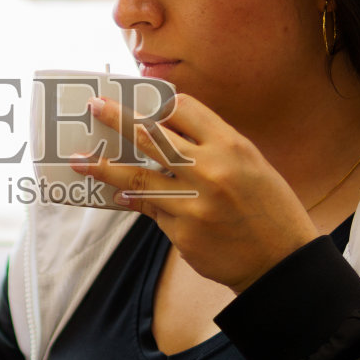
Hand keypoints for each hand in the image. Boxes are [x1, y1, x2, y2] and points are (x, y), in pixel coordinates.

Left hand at [75, 92, 318, 293]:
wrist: (280, 262)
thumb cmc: (268, 207)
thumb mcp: (251, 164)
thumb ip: (213, 146)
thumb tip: (166, 132)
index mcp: (231, 146)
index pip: (183, 109)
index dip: (158, 102)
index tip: (138, 97)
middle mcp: (210, 171)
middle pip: (150, 136)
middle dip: (117, 119)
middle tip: (94, 108)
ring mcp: (193, 204)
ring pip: (137, 178)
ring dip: (104, 167)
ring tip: (79, 160)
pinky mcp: (183, 234)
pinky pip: (152, 211)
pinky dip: (136, 201)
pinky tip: (120, 195)